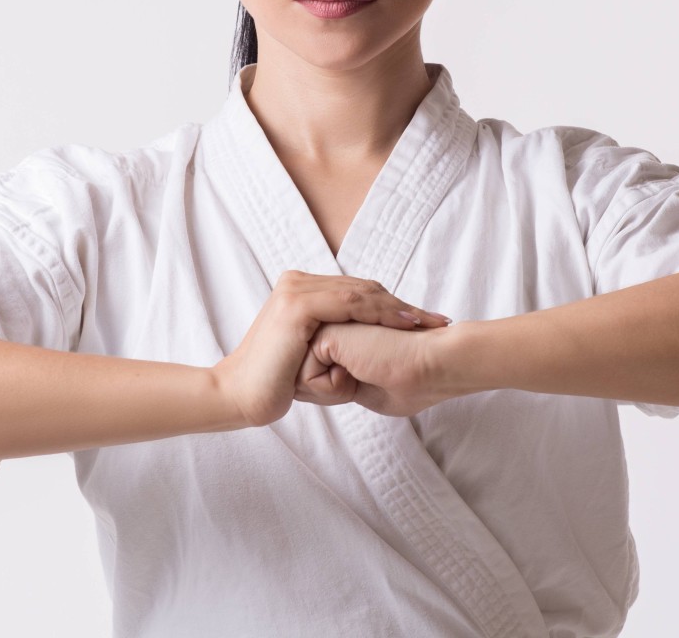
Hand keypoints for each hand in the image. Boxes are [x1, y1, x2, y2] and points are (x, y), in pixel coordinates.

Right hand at [215, 270, 449, 427]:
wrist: (241, 396)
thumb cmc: (273, 383)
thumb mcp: (308, 355)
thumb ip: (330, 341)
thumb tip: (362, 349)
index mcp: (300, 289)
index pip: (356, 291)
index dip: (391, 305)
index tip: (424, 322)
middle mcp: (297, 282)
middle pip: (363, 288)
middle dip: (402, 305)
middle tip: (436, 320)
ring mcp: (296, 290)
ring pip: (361, 293)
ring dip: (398, 308)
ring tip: (427, 322)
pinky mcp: (298, 306)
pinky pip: (350, 304)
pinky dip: (381, 312)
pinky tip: (405, 323)